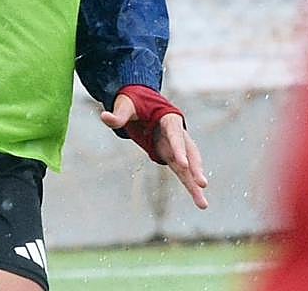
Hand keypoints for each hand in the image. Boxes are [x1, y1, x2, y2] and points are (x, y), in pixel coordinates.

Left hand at [101, 90, 208, 209]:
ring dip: (195, 182)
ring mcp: (177, 146)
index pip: (176, 135)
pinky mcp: (172, 156)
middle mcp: (178, 133)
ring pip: (189, 166)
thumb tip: (104, 117)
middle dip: (195, 168)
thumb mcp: (126, 106)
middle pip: (189, 152)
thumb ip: (118, 115)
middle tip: (201, 183)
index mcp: (169, 119)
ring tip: (203, 204)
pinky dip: (190, 186)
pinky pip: (183, 172)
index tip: (183, 164)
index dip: (179, 149)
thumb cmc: (135, 103)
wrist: (141, 104)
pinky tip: (199, 202)